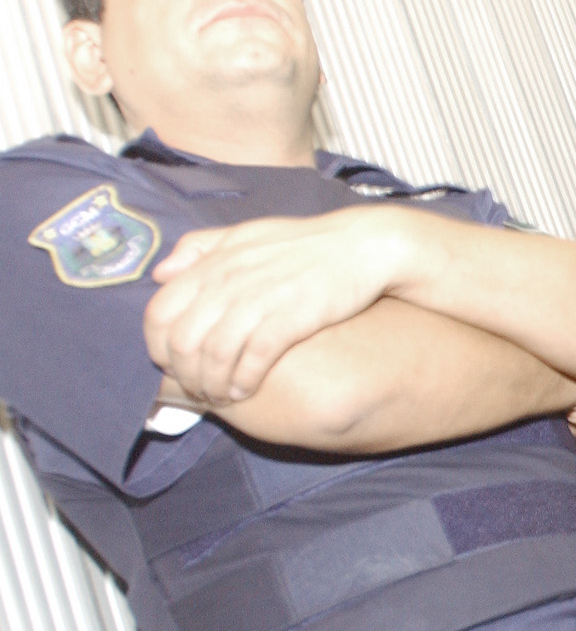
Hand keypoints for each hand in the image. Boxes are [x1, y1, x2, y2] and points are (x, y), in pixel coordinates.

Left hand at [146, 207, 415, 403]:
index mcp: (213, 262)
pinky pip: (252, 359)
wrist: (363, 247)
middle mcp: (228, 281)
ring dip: (211, 384)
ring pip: (213, 355)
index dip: (158, 346)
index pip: (159, 312)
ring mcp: (258, 300)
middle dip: (184, 375)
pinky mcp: (289, 318)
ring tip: (220, 397)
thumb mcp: (246, 233)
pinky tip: (244, 391)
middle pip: (182, 341)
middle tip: (197, 390)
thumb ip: (200, 248)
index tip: (173, 364)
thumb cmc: (305, 243)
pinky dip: (242, 381)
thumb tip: (161, 273)